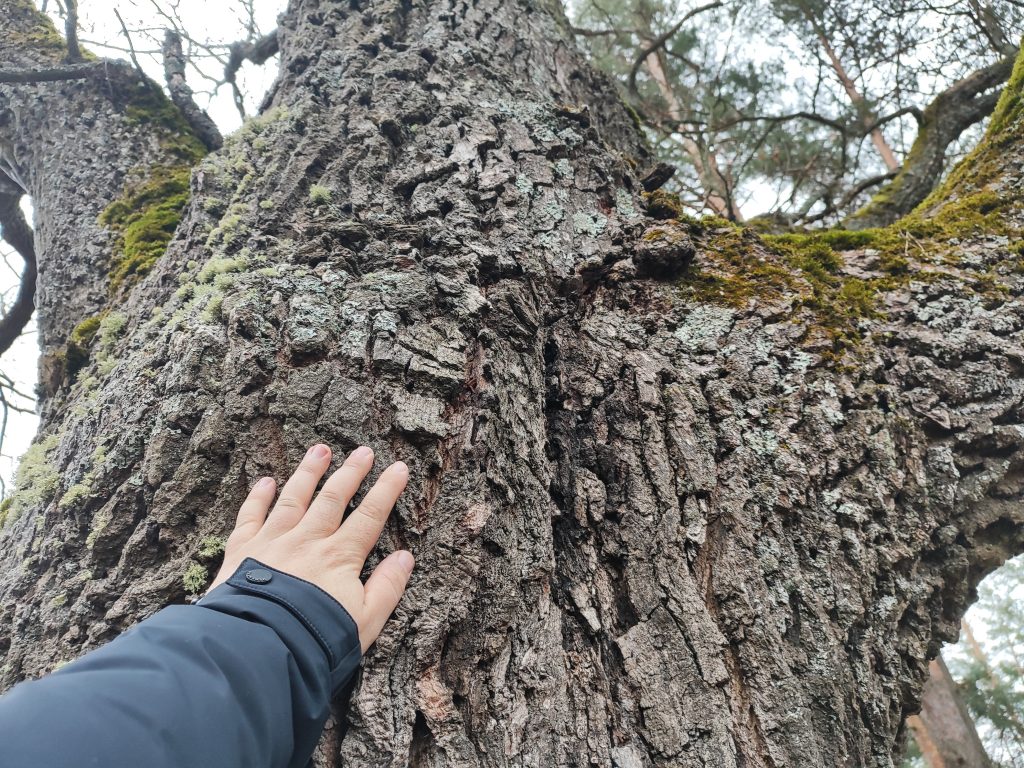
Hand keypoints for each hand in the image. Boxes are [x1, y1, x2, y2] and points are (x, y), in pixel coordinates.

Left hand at [210, 444, 413, 652]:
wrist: (258, 648)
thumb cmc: (316, 641)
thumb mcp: (365, 622)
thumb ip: (387, 588)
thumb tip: (405, 557)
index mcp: (340, 557)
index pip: (370, 516)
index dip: (387, 490)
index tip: (399, 468)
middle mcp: (308, 540)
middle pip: (333, 498)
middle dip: (351, 472)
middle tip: (363, 451)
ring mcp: (273, 541)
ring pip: (294, 497)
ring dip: (309, 472)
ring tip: (320, 450)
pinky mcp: (242, 551)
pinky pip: (251, 515)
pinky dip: (258, 497)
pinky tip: (266, 481)